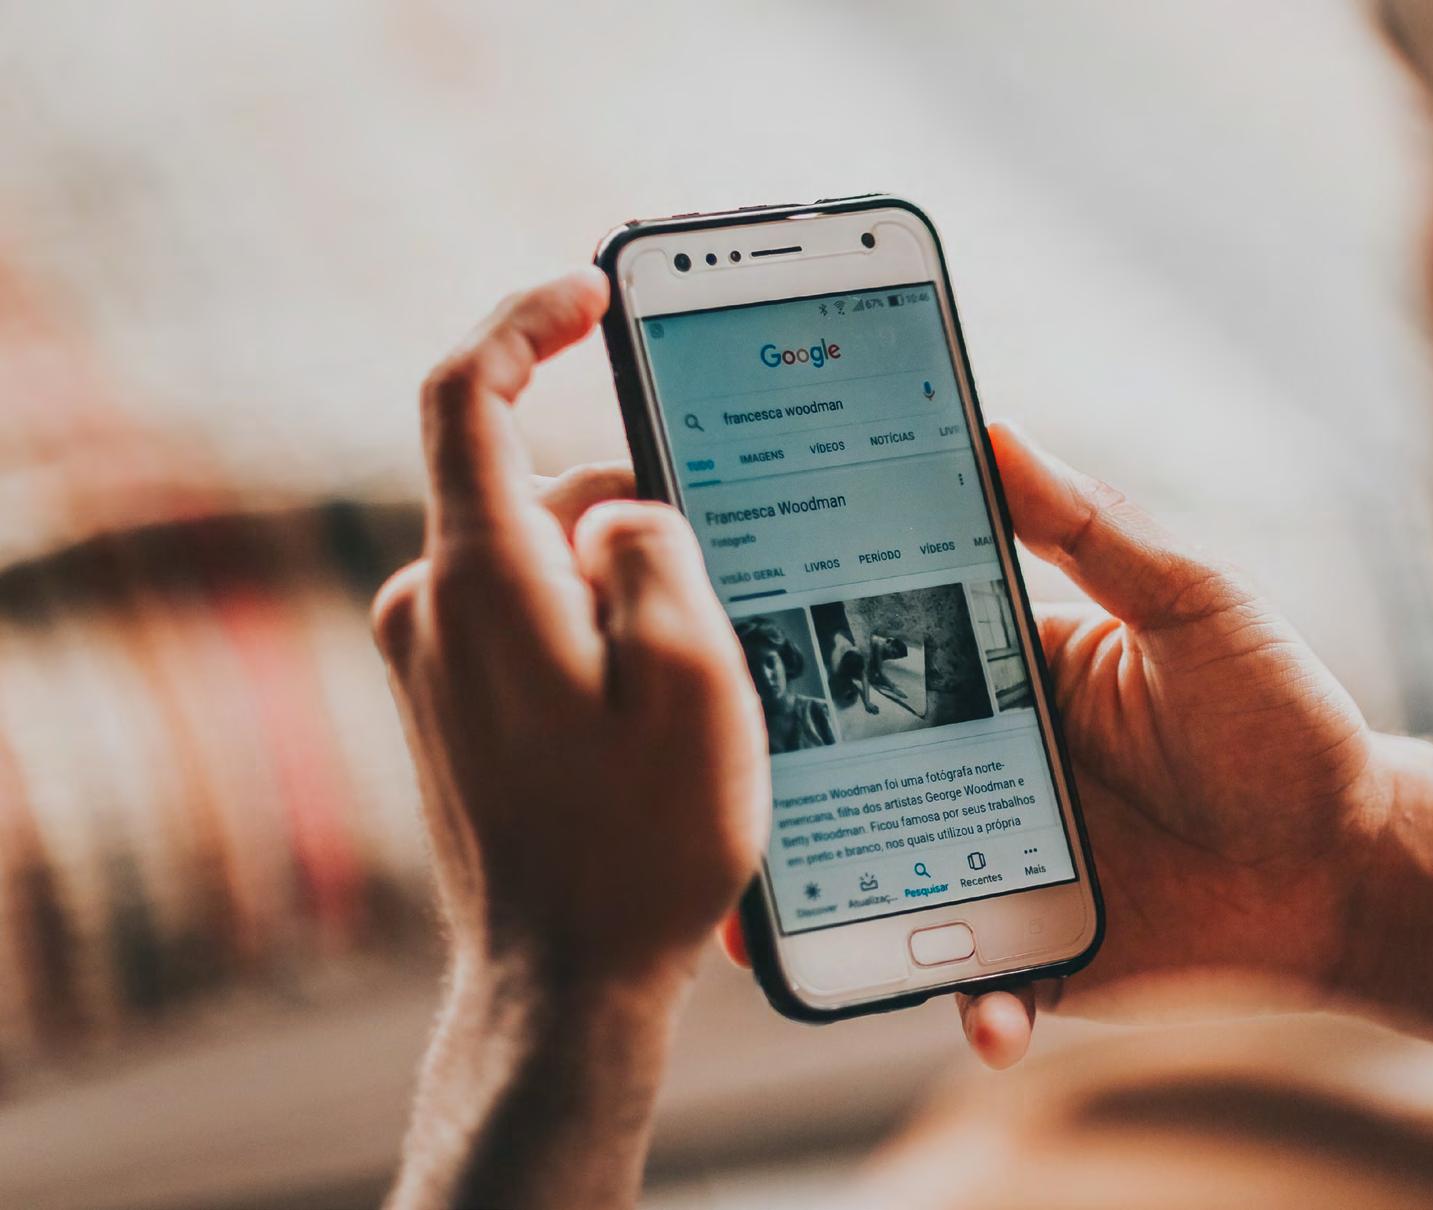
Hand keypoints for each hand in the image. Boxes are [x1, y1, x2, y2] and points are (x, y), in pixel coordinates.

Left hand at [375, 270, 768, 992]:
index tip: (593, 290)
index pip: (463, 394)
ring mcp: (434, 662)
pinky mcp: (452, 709)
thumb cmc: (643, 840)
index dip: (525, 319)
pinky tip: (672, 711)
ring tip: (719, 676)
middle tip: (739, 572)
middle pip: (540, 487)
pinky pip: (538, 621)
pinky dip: (605, 629)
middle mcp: (432, 607)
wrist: (565, 984)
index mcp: (481, 579)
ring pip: (548, 560)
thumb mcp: (695, 679)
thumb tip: (622, 504)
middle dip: (642, 504)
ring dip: (632, 583)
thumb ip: (658, 551)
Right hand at [722, 424, 1385, 1065]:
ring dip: (824, 916)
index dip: (803, 637)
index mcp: (1011, 677)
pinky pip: (984, 990)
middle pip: (851, 780)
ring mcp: (1005, 870)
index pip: (885, 646)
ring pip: (882, 890)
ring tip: (773, 936)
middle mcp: (988, 772)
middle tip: (706, 785)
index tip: (720, 616)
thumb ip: (1099, 533)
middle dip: (771, 791)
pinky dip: (978, 1009)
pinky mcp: (1045, 957)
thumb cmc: (1286, 724)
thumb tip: (999, 432)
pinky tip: (988, 1019)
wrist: (1355, 868)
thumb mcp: (1197, 609)